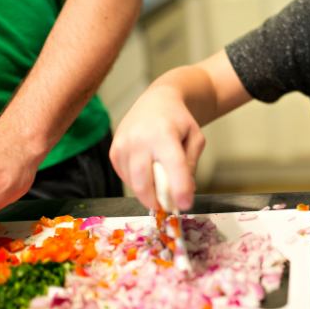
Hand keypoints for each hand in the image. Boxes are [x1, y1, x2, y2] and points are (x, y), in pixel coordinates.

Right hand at [109, 88, 204, 211]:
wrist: (156, 102)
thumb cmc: (178, 121)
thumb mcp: (195, 138)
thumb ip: (191, 164)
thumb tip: (184, 192)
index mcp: (163, 133)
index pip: (172, 165)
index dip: (179, 188)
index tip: (186, 205)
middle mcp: (138, 139)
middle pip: (144, 181)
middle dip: (157, 201)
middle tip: (169, 206)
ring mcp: (122, 146)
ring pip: (133, 184)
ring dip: (149, 193)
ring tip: (161, 183)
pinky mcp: (113, 153)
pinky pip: (126, 178)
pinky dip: (139, 183)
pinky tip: (148, 170)